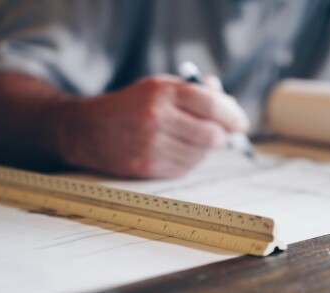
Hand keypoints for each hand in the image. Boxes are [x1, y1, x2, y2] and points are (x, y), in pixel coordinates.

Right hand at [56, 75, 248, 177]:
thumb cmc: (130, 106)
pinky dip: (189, 160)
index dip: (233, 115)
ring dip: (205, 149)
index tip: (241, 123)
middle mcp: (156, 119)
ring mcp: (151, 146)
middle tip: (224, 134)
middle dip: (223, 136)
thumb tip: (228, 102)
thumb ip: (194, 91)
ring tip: (192, 139)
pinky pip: (185, 168)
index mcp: (161, 93)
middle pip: (211, 135)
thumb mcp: (158, 87)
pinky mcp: (147, 167)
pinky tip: (178, 150)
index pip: (211, 105)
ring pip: (200, 155)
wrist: (88, 130)